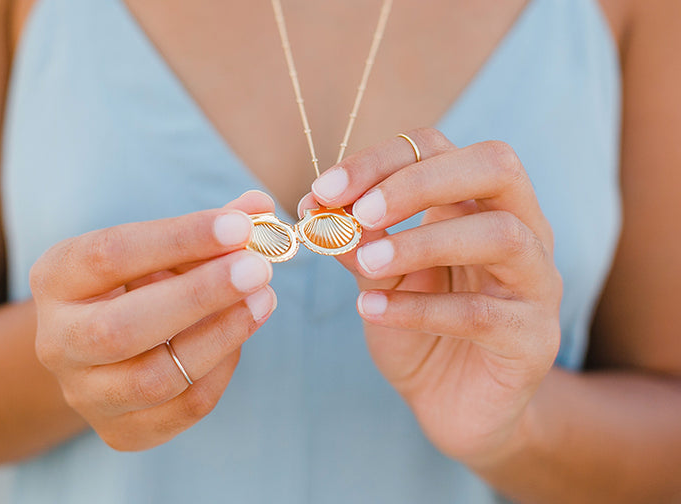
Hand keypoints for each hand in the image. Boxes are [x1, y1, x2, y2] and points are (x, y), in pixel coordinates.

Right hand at [31, 191, 276, 450]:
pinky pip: (184, 408)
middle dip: (199, 296)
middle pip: (121, 329)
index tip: (238, 226)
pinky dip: (222, 369)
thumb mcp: (161, 247)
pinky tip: (241, 334)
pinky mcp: (122, 431)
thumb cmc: (138, 283)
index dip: (179, 240)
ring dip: (221, 336)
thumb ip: (209, 228)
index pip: (110, 255)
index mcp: (58, 279)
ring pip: (154, 378)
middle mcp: (58, 341)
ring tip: (263, 299)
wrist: (101, 347)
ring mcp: (86, 393)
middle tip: (257, 269)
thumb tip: (260, 206)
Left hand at [301, 128, 561, 465]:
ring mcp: (535, 282)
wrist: (451, 403)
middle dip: (419, 183)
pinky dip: (420, 308)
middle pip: (494, 167)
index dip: (380, 161)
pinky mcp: (534, 339)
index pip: (437, 149)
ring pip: (500, 236)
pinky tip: (371, 311)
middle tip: (362, 213)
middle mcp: (520, 229)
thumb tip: (320, 208)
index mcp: (477, 202)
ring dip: (423, 243)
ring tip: (366, 265)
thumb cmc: (417, 327)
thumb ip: (360, 241)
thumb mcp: (380, 277)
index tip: (324, 190)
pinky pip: (482, 313)